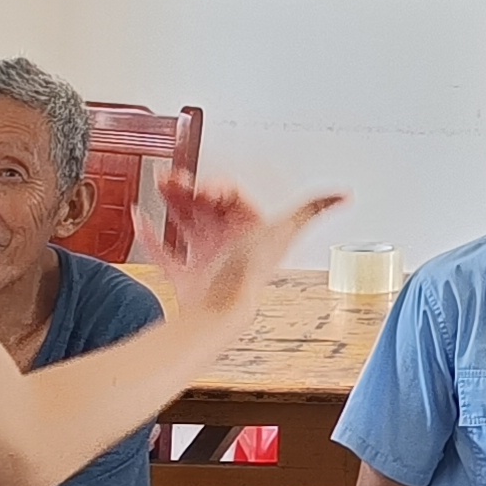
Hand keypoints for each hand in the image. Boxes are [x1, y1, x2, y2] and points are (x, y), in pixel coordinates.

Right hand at [153, 180, 345, 349]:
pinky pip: (165, 252)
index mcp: (250, 231)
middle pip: (205, 207)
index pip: (232, 199)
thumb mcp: (285, 229)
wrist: (224, 307)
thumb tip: (344, 194)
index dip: (217, 187)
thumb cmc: (252, 270)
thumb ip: (312, 209)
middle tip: (172, 178)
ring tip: (159, 186)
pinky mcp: (185, 277)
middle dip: (189, 189)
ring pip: (184, 223)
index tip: (205, 185)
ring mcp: (205, 261)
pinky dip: (151, 235)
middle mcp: (228, 245)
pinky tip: (141, 218)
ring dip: (171, 203)